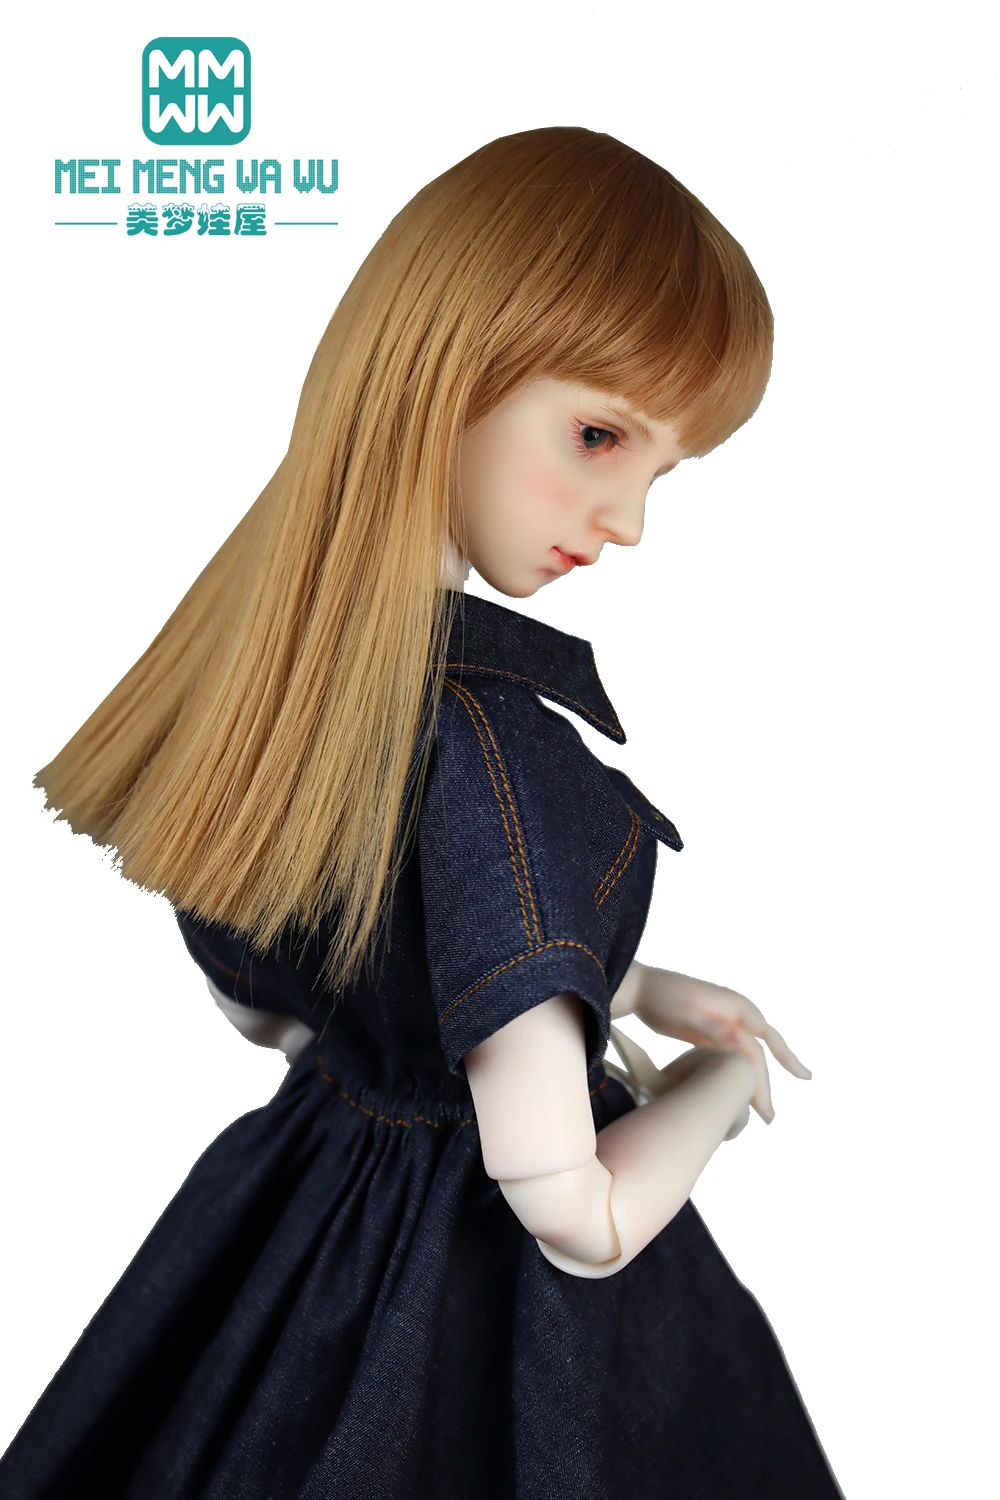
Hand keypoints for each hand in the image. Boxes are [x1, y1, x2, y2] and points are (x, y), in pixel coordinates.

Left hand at [634, 966, 811, 1123]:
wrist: (639, 988)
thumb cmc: (663, 997)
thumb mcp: (686, 1011)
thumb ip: (711, 1026)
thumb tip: (737, 1041)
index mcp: (735, 1006)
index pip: (768, 1036)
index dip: (787, 1057)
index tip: (803, 1077)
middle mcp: (735, 1016)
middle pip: (757, 1054)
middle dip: (764, 1084)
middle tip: (769, 1117)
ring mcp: (722, 1026)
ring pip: (744, 1059)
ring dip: (752, 1084)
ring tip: (761, 1113)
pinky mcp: (709, 1036)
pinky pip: (731, 1059)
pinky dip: (736, 1077)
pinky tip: (737, 1096)